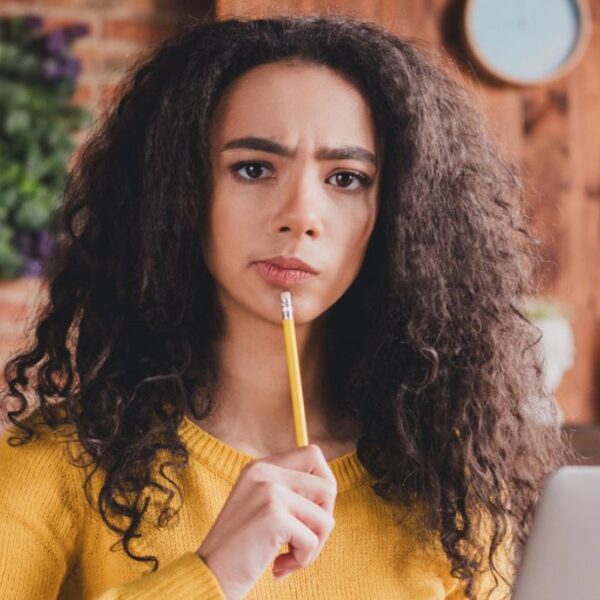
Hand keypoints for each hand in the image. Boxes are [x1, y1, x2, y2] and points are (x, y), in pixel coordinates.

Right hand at [196, 443, 336, 598]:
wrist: (208, 575)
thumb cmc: (240, 549)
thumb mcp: (260, 507)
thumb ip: (289, 491)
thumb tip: (329, 488)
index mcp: (261, 466)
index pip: (313, 454)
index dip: (323, 485)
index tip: (308, 514)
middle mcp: (265, 471)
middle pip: (327, 484)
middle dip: (324, 517)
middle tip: (303, 538)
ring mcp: (268, 490)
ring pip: (325, 516)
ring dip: (314, 545)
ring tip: (288, 557)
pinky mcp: (272, 515)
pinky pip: (312, 540)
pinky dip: (301, 560)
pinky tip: (278, 567)